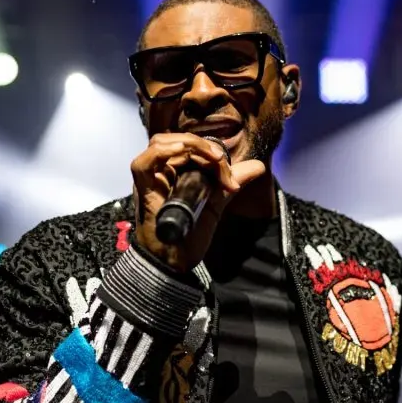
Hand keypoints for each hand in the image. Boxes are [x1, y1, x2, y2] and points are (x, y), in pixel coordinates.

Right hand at [131, 133, 266, 272]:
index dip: (211, 152)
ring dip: (188, 144)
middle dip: (201, 145)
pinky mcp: (143, 190)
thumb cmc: (190, 235)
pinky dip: (160, 153)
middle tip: (220, 161)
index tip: (230, 177)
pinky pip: (143, 164)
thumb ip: (231, 183)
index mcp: (174, 173)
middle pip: (174, 140)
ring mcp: (150, 180)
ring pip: (159, 144)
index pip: (189, 147)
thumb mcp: (215, 204)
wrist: (175, 262)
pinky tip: (181, 152)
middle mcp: (159, 173)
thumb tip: (259, 166)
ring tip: (210, 158)